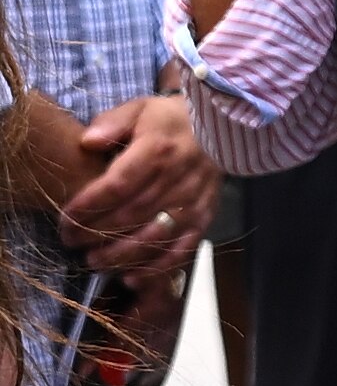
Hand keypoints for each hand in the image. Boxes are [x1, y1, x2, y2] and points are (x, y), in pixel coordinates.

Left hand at [56, 96, 203, 280]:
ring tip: (94, 261)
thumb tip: (87, 142)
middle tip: (71, 241)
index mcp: (158, 151)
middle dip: (95, 233)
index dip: (88, 205)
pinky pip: (181, 250)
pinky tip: (132, 277)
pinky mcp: (203, 220)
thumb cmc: (172, 121)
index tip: (65, 217)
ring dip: (120, 255)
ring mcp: (192, 204)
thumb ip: (112, 122)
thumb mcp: (140, 108)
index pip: (117, 185)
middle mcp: (177, 181)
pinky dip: (157, 269)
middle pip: (130, 216)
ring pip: (153, 238)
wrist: (223, 130)